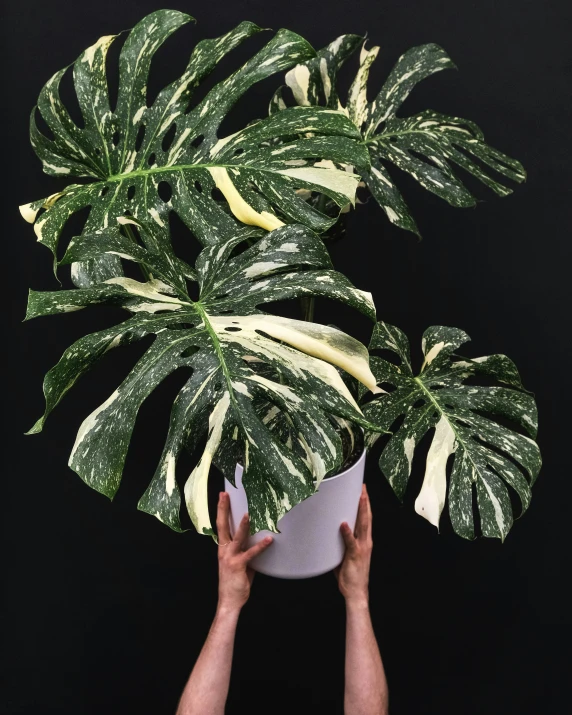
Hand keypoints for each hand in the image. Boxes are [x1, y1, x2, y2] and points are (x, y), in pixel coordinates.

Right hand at [216, 492, 272, 611]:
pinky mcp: (238, 565)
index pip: (221, 525)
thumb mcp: (240, 562)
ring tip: (248, 514)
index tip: (222, 496)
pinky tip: (269, 540)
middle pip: (222, 525)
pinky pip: (251, 553)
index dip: (221, 510)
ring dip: (242, 525)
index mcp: (223, 547)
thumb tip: (257, 540)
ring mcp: (230, 557)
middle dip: (223, 509)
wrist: (229, 601)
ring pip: (236, 537)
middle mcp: (224, 550)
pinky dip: (261, 546)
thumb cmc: (235, 581)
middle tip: (225, 495)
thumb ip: (246, 550)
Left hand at [335, 484, 372, 605]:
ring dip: (360, 510)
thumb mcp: (344, 554)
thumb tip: (329, 532)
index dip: (365, 505)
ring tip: (359, 497)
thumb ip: (340, 542)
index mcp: (364, 541)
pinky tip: (343, 523)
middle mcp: (366, 542)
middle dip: (365, 501)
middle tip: (363, 487)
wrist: (356, 592)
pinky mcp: (354, 555)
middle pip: (366, 517)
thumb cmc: (349, 575)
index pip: (365, 519)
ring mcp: (361, 548)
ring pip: (362, 525)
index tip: (363, 492)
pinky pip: (350, 542)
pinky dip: (347, 532)